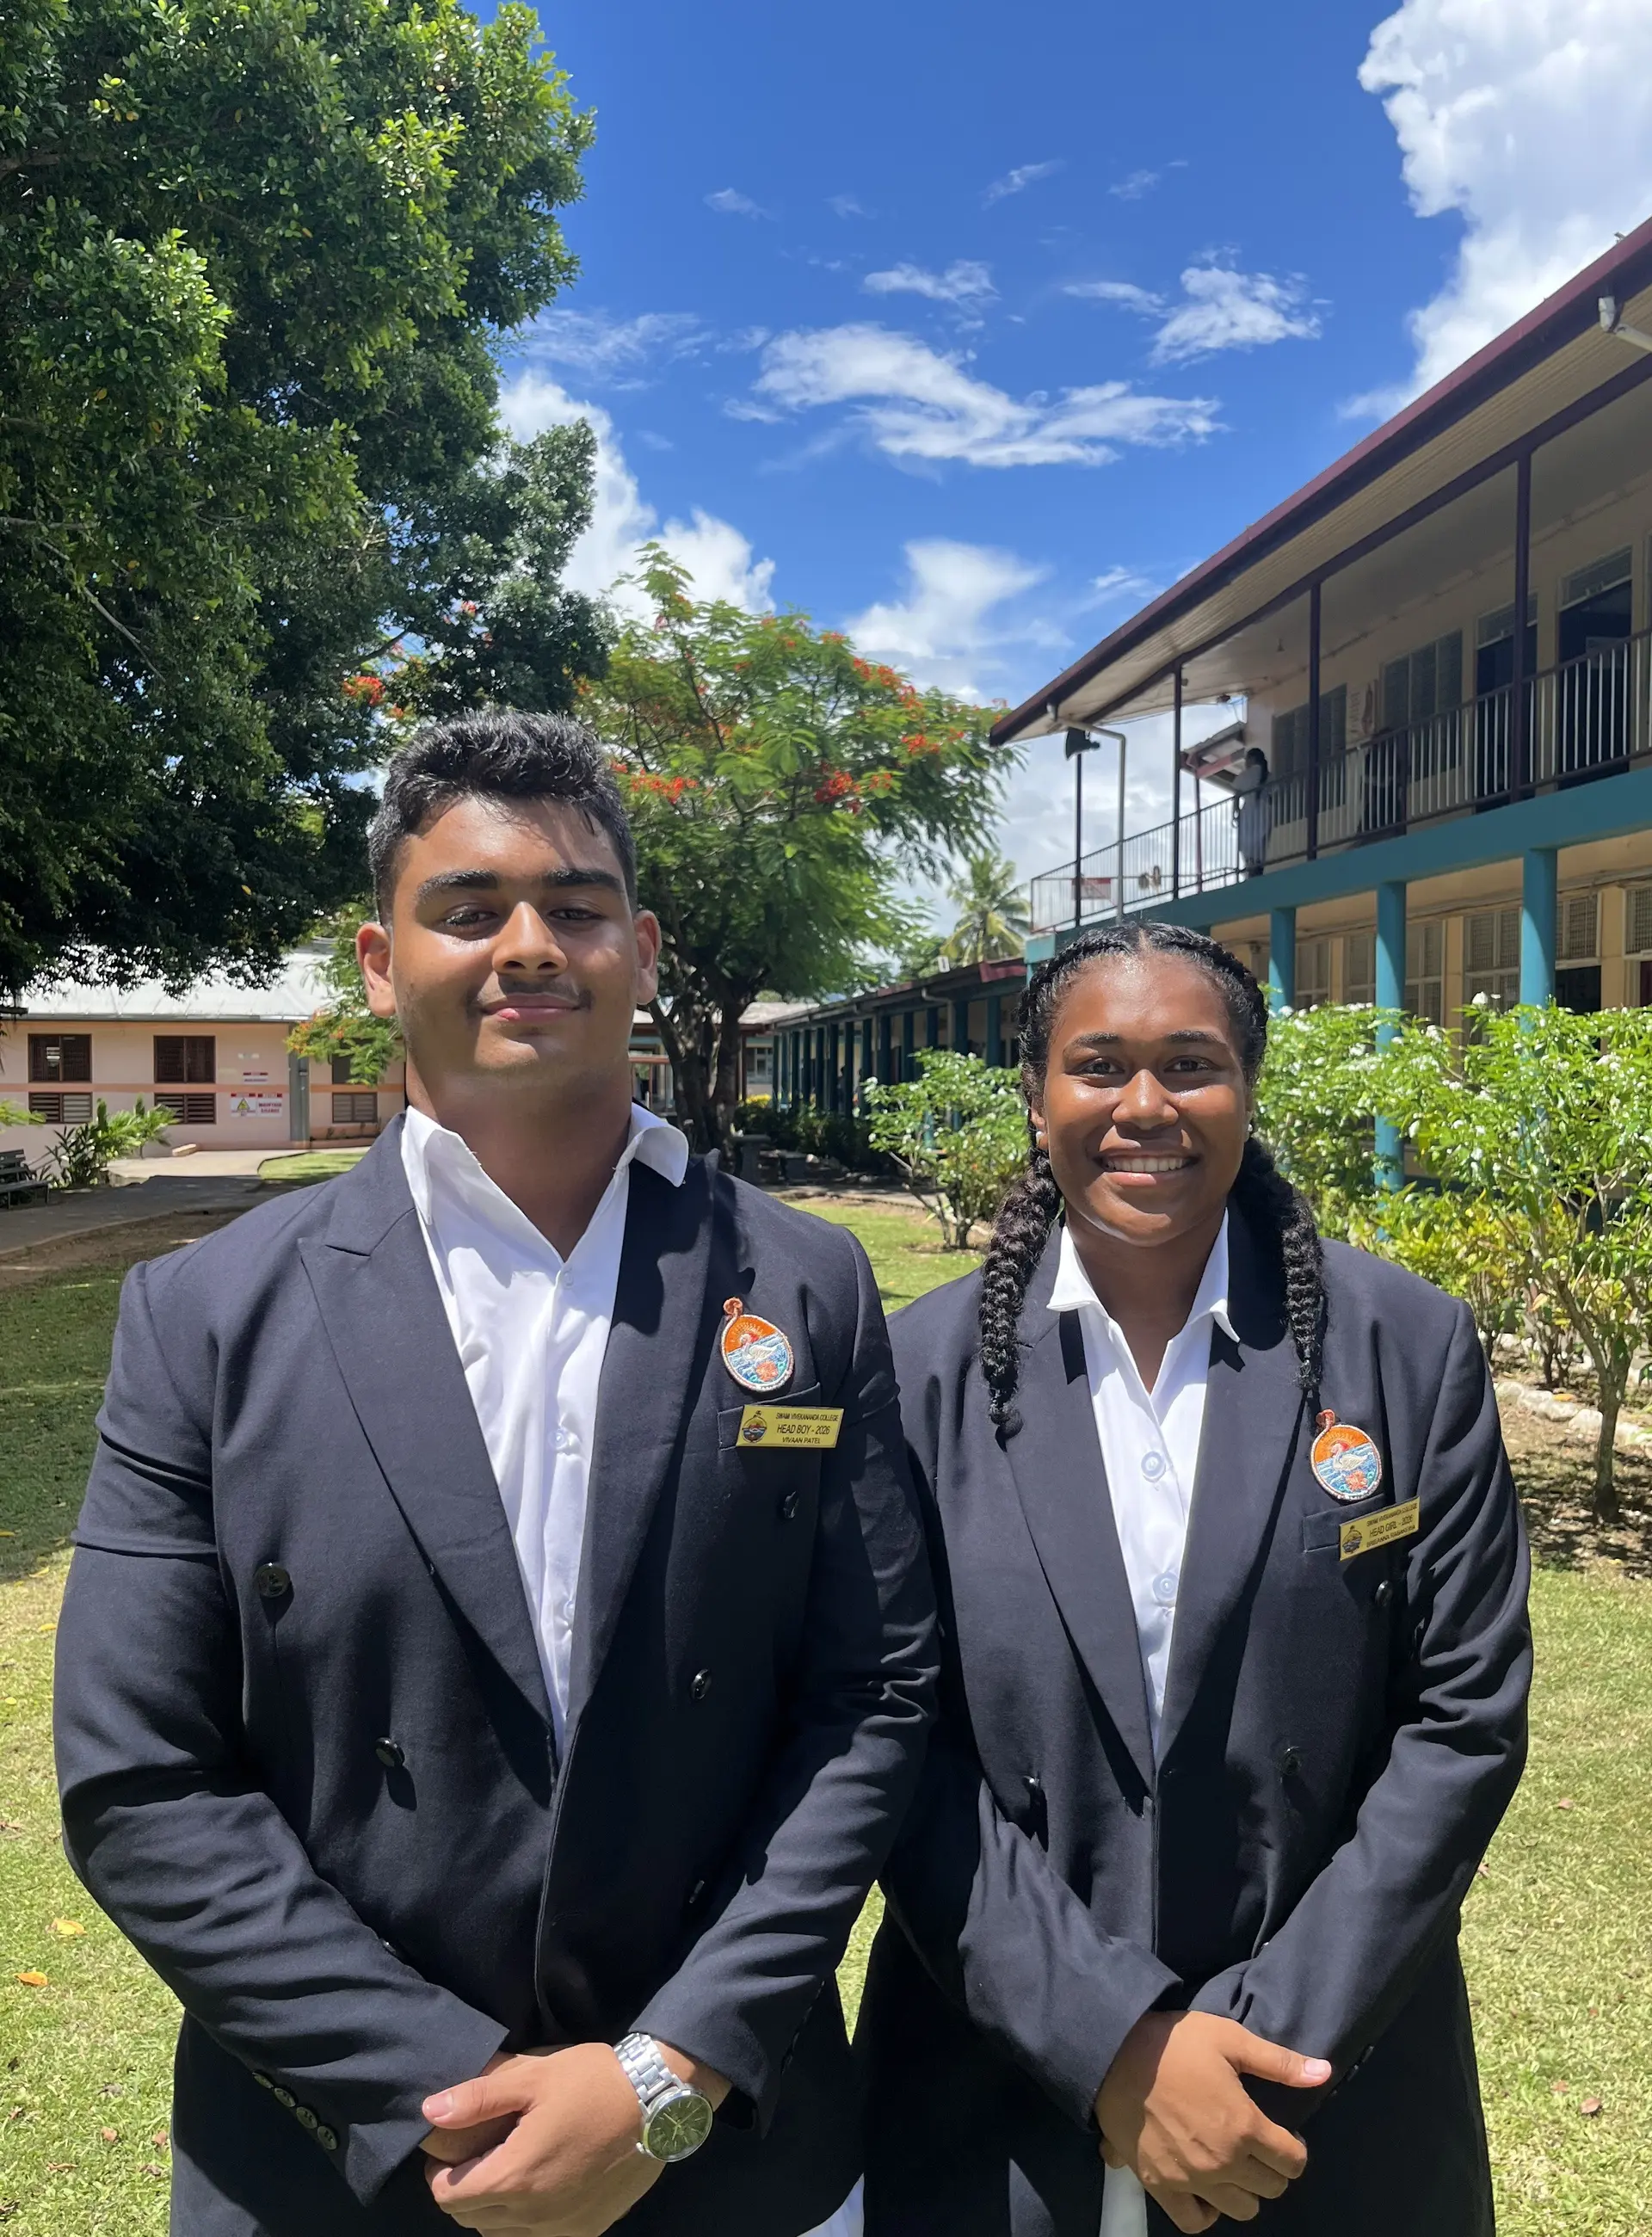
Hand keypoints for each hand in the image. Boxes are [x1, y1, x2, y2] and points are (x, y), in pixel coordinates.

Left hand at [421, 2041, 727, 2235]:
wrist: (658, 2103)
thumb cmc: (591, 2082)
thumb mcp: (533, 2076)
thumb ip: (477, 2098)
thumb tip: (429, 2113)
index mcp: (513, 2176)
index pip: (449, 2195)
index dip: (439, 2174)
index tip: (450, 2152)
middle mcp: (532, 2215)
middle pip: (471, 2218)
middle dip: (464, 2190)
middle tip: (478, 2157)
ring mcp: (561, 2229)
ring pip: (501, 2234)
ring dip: (493, 2210)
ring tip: (508, 2172)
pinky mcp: (586, 2231)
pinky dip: (525, 2222)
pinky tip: (539, 2188)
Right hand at [1095, 2012, 1330, 2233]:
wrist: (1114, 2053)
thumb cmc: (1175, 2043)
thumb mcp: (1230, 2039)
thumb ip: (1279, 2062)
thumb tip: (1325, 2073)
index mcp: (1245, 2126)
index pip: (1294, 2161)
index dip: (1296, 2149)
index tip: (1284, 2136)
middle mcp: (1224, 2162)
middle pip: (1272, 2188)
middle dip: (1273, 2168)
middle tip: (1258, 2146)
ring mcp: (1193, 2179)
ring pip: (1242, 2209)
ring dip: (1245, 2190)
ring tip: (1233, 2165)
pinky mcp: (1161, 2187)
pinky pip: (1195, 2221)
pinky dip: (1206, 2212)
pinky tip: (1206, 2189)